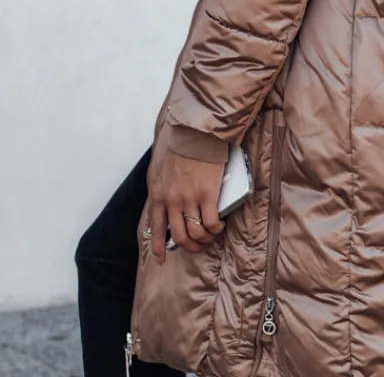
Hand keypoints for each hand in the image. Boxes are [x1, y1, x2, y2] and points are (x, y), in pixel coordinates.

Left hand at [146, 128, 224, 264]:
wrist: (194, 132)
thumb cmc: (176, 146)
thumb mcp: (157, 169)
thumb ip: (160, 189)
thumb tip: (164, 203)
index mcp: (158, 196)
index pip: (155, 229)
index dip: (158, 247)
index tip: (161, 258)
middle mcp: (171, 202)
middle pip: (179, 237)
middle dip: (190, 246)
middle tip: (198, 245)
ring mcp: (189, 199)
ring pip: (196, 233)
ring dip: (205, 240)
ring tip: (211, 235)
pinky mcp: (207, 195)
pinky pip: (211, 223)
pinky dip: (216, 229)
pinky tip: (219, 226)